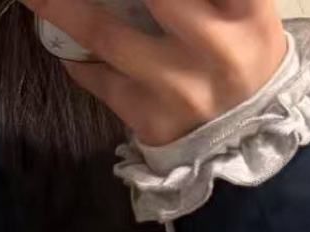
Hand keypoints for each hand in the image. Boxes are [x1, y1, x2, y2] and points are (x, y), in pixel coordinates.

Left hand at [22, 0, 287, 148]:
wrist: (246, 140)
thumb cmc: (240, 53)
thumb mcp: (244, 11)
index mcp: (247, 14)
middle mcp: (216, 50)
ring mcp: (177, 87)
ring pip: (107, 33)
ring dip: (61, 7)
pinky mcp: (148, 117)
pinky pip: (98, 78)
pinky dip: (76, 55)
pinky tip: (61, 40)